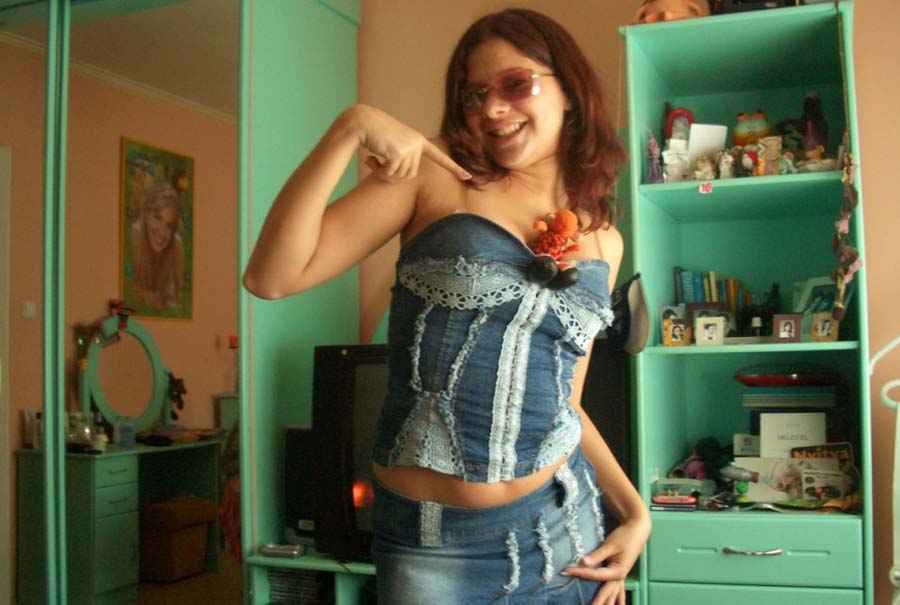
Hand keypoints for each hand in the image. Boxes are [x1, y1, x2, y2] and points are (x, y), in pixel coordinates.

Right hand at [349, 104, 470, 182]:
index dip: (453, 168)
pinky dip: (379, 172)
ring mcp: (409, 147)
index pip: (439, 156)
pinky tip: (369, 160)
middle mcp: (417, 142)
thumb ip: (402, 158)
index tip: (468, 176)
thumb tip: (403, 177)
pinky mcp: (399, 152)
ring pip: (401, 176)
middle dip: (392, 175)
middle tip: (377, 166)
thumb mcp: (392, 146)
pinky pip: (390, 174)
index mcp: (418, 140)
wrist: (361, 122)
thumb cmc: (374, 134)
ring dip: (385, 175)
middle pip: (410, 175)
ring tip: (373, 161)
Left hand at [562, 517, 649, 604]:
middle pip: (604, 593)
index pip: (594, 575)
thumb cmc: (624, 535)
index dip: (579, 572)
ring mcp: (620, 577)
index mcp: (617, 571)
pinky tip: (617, 604)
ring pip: (612, 595)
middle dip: (594, 602)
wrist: (637, 529)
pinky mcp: (620, 573)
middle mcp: (619, 577)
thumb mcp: (610, 545)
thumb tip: (582, 562)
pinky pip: (617, 591)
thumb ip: (597, 555)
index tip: (565, 571)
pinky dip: (617, 599)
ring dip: (604, 603)